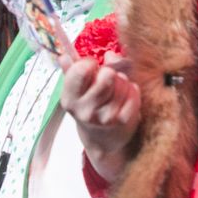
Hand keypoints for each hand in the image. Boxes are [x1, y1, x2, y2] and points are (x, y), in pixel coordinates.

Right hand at [60, 55, 139, 179]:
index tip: (91, 67)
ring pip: (122, 81)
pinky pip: (133, 91)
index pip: (80, 70)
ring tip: (115, 89)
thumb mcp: (77, 91)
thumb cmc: (90, 106)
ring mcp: (104, 117)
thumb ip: (72, 71)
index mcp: (69, 99)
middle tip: (106, 78)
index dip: (89, 63)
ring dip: (121, 81)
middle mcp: (85, 110)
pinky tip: (125, 97)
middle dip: (108, 71)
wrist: (102, 140)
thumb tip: (64, 57)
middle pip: (106, 74)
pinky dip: (132, 90)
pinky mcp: (122, 120)